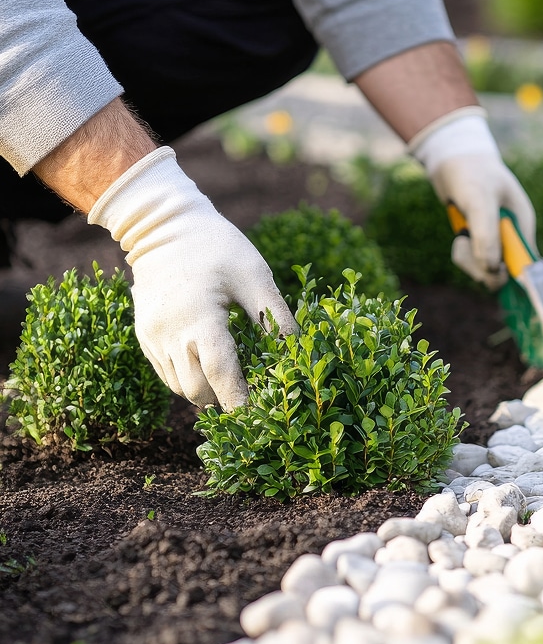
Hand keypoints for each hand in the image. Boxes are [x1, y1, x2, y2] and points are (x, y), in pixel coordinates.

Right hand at [88, 147, 296, 410]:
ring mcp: (153, 338)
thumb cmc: (216, 246)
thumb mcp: (254, 274)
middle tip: (253, 393)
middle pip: (199, 391)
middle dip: (226, 399)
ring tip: (233, 378)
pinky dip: (190, 379)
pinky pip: (168, 375)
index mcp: (200, 318)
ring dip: (207, 392)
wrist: (162, 225)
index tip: (260, 418)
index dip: (241, 401)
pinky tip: (210, 366)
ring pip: (181, 388)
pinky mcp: (145, 337)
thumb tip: (294, 354)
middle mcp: (170, 334)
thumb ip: (275, 316)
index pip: (222, 374)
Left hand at [410, 108, 535, 290]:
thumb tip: (491, 268)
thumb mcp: (479, 200)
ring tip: (461, 238)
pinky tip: (460, 237)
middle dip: (483, 268)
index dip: (512, 275)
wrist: (452, 159)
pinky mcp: (478, 243)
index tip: (494, 272)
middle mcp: (512, 236)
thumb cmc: (471, 174)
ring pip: (484, 270)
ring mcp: (495, 240)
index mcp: (524, 224)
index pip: (526, 263)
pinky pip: (471, 261)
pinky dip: (462, 254)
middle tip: (467, 248)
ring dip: (469, 260)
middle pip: (504, 273)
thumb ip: (487, 234)